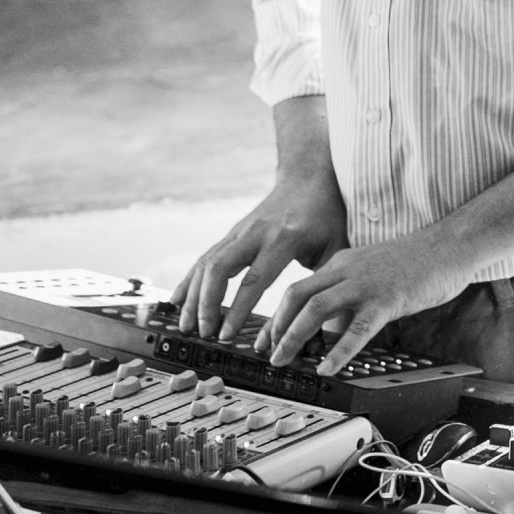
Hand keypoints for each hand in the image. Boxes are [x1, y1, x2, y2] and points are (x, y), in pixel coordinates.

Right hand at [172, 169, 347, 342]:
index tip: (226, 335)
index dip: (237, 310)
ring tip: (187, 325)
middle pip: (220, 269)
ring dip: (194, 296)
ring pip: (207, 264)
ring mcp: (240, 231)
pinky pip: (206, 258)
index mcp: (285, 239)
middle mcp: (256, 233)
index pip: (254, 279)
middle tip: (203, 333)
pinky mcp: (232, 233)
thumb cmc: (327, 215)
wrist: (308, 178)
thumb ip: (326, 281)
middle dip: (207, 304)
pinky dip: (190, 280)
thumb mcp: (336, 246)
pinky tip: (177, 301)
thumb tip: (325, 319)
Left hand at [255, 231, 474, 373]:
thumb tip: (332, 327)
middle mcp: (347, 270)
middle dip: (276, 327)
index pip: (297, 289)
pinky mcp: (388, 299)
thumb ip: (349, 293)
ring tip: (284, 361)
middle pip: (296, 296)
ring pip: (316, 308)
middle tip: (268, 353)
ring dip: (293, 336)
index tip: (267, 339)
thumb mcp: (372, 272)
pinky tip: (328, 368)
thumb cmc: (418, 260)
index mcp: (341, 263)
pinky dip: (338, 350)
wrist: (452, 244)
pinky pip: (357, 328)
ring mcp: (366, 284)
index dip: (277, 317)